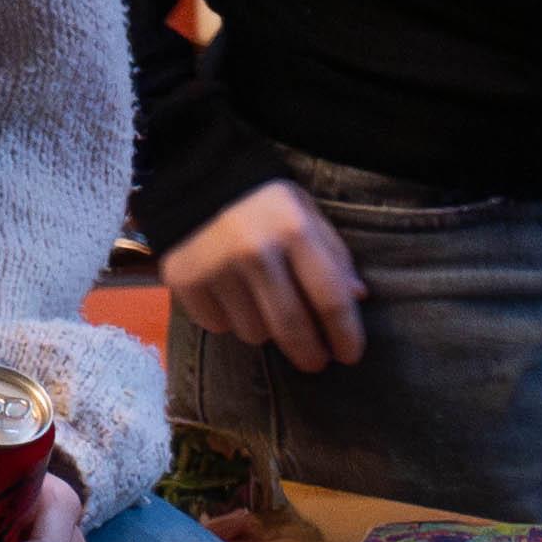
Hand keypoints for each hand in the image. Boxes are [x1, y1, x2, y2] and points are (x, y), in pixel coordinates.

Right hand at [160, 177, 364, 367]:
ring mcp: (216, 267)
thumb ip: (333, 256)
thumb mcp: (308, 215)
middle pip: (291, 327)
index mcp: (294, 230)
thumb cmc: (266, 203)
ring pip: (254, 333)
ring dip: (264, 328)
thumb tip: (357, 298)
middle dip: (309, 353)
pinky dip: (228, 319)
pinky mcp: (184, 280)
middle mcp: (254, 250)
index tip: (350, 356)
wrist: (198, 179)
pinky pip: (218, 326)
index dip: (345, 335)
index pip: (330, 299)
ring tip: (260, 303)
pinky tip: (228, 294)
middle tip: (315, 362)